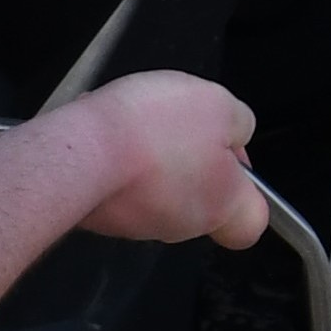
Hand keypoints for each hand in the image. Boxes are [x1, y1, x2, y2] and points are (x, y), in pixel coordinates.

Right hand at [62, 70, 264, 248]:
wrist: (79, 154)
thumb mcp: (218, 105)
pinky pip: (113, 187)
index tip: (230, 156)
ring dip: (147, 159)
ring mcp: (136, 224)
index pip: (251, 224)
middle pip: (198, 200)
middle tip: (175, 128)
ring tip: (132, 124)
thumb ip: (238, 122)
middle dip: (188, 161)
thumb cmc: (151, 135)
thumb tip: (234, 131)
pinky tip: (104, 135)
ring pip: (153, 192)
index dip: (246, 192)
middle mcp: (182, 224)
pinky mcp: (98, 217)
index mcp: (223, 204)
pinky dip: (112, 162)